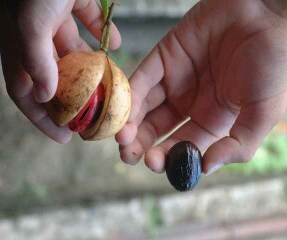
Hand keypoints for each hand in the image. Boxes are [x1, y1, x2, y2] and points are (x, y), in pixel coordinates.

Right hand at [0, 0, 120, 142]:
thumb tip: (44, 95)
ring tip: (107, 90)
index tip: (63, 138)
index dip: (40, 119)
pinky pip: (89, 23)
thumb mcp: (30, 24)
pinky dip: (102, 35)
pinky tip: (115, 45)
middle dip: (69, 101)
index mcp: (18, 47)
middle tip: (90, 120)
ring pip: (72, 55)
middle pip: (52, 79)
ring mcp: (53, 20)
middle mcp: (34, 37)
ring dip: (89, 72)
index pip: (25, 94)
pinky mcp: (71, 1)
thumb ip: (35, 60)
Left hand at [116, 0, 286, 174]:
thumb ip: (238, 144)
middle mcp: (190, 102)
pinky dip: (132, 94)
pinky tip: (126, 109)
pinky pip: (144, 78)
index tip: (154, 163)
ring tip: (122, 137)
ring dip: (130, 123)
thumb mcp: (263, 112)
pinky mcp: (165, 57)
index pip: (181, 144)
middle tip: (128, 155)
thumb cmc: (274, 64)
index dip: (166, 156)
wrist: (268, 14)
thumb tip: (206, 168)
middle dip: (140, 144)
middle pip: (157, 129)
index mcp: (211, 119)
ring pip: (145, 107)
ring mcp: (175, 80)